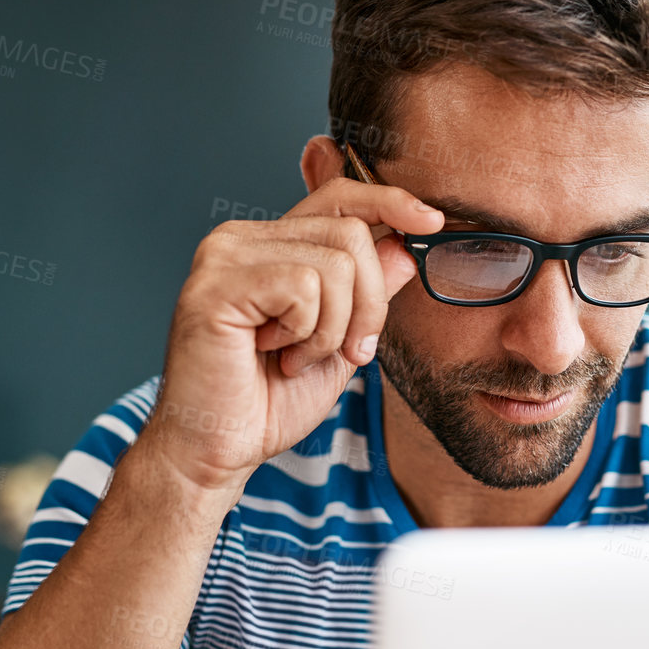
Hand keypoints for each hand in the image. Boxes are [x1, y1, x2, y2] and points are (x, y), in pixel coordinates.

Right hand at [137, 176, 442, 498]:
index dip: (389, 202)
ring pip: (335, 263)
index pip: (338, 198)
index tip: (432, 221)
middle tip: (346, 351)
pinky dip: (307, 333)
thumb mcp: (339, 342)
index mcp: (269, 246)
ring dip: (334, 328)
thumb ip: (367, 294)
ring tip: (295, 358)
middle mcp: (242, 239)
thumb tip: (404, 248)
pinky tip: (276, 355)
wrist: (218, 450)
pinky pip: (303, 286)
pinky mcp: (216, 284)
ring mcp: (224, 257)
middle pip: (351, 234)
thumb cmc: (268, 401)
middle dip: (370, 303)